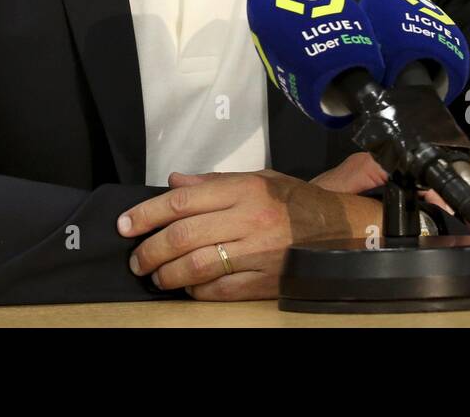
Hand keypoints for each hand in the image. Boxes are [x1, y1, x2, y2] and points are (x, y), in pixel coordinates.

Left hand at [116, 169, 380, 300]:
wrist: (344, 231)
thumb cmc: (298, 202)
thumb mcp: (259, 179)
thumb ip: (213, 182)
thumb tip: (174, 183)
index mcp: (244, 189)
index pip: (183, 200)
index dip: (147, 213)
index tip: (125, 224)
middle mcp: (248, 219)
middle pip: (184, 235)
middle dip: (151, 249)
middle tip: (135, 259)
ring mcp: (257, 253)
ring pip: (198, 265)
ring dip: (168, 273)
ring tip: (154, 275)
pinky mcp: (264, 281)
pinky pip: (220, 290)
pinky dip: (196, 290)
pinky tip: (187, 287)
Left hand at [312, 151, 469, 226]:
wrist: (294, 206)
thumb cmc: (314, 201)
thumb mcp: (340, 198)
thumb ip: (373, 205)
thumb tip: (417, 219)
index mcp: (387, 160)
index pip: (437, 170)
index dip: (467, 185)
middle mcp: (400, 160)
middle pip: (452, 165)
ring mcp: (404, 168)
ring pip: (453, 164)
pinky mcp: (404, 181)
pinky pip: (442, 179)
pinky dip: (468, 180)